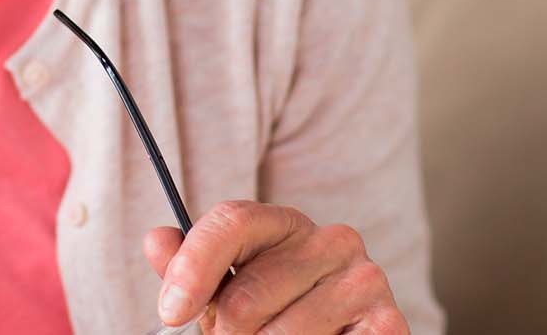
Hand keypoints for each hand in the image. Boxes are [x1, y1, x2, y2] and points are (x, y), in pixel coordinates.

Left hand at [143, 200, 407, 333]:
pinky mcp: (389, 320)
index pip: (231, 222)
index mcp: (283, 222)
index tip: (171, 312)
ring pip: (281, 334)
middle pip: (246, 295)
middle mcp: (330, 239)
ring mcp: (364, 277)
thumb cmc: (272, 312)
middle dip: (227, 333)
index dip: (193, 268)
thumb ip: (191, 266)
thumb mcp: (225, 288)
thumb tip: (157, 240)